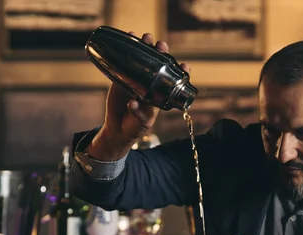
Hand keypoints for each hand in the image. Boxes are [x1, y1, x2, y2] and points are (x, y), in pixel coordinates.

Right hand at [89, 31, 189, 160]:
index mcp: (160, 94)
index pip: (173, 80)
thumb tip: (133, 103)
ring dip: (146, 48)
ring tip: (145, 37)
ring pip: (144, 61)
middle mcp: (150, 85)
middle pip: (159, 65)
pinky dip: (127, 51)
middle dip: (161, 53)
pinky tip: (129, 38)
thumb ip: (139, 113)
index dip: (180, 71)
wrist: (118, 130)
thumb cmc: (135, 127)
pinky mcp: (123, 79)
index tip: (184, 65)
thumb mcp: (142, 122)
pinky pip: (126, 63)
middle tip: (161, 45)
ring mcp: (137, 80)